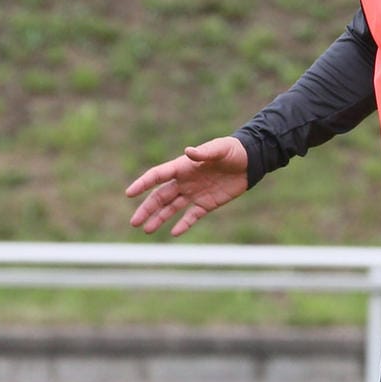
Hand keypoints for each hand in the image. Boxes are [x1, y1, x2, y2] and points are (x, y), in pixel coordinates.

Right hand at [126, 136, 249, 236]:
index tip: (130, 193)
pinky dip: (183, 225)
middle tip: (134, 222)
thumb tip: (188, 152)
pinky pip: (192, 216)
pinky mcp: (207, 204)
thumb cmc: (233, 151)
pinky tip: (174, 233)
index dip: (143, 184)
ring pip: (171, 209)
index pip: (158, 176)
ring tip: (146, 230)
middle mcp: (184, 181)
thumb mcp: (220, 149)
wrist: (250, 162)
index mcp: (183, 166)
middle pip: (160, 196)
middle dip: (146, 209)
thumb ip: (204, 152)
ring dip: (159, 219)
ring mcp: (194, 193)